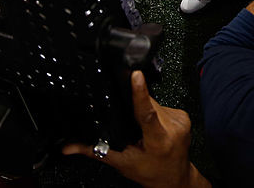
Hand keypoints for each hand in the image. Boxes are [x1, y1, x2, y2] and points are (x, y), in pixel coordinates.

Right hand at [62, 71, 207, 187]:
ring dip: (145, 109)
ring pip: (154, 102)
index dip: (140, 92)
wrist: (175, 179)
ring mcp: (180, 120)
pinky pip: (162, 105)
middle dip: (135, 107)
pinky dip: (154, 112)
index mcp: (158, 140)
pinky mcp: (184, 115)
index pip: (147, 112)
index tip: (136, 75)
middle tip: (131, 123)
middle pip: (147, 103)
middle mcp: (172, 127)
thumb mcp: (122, 163)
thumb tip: (70, 147)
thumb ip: (95, 151)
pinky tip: (153, 125)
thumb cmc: (152, 173)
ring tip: (143, 128)